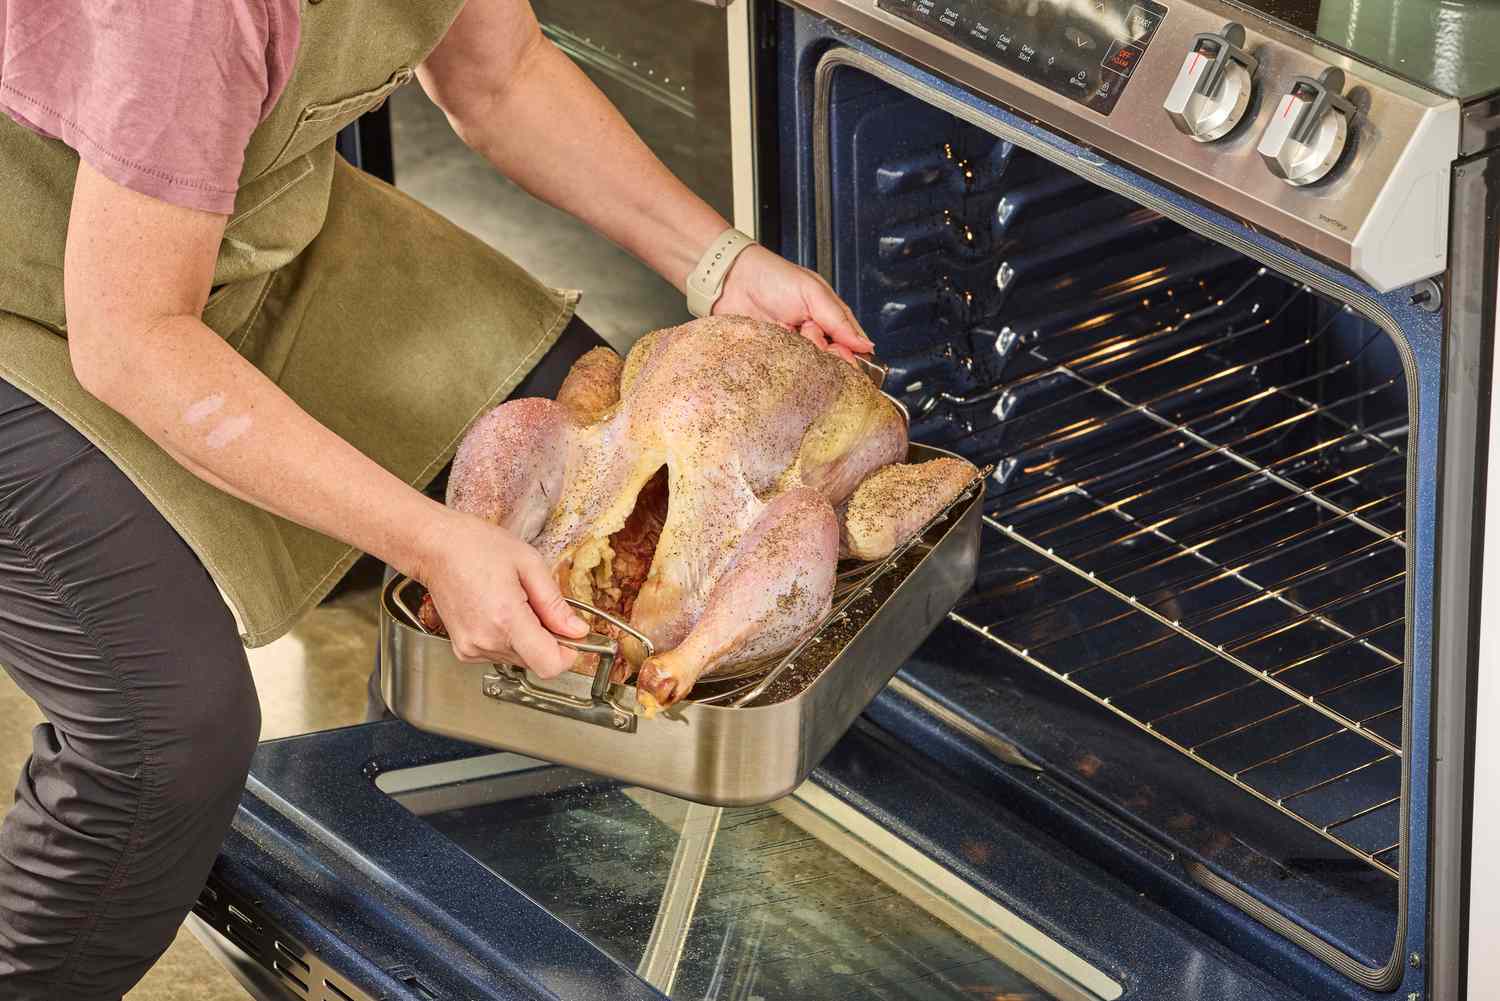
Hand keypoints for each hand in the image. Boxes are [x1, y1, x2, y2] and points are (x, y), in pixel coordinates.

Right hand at [415, 510, 588, 677]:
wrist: (435, 548)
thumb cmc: (476, 547)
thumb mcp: (529, 564)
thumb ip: (555, 603)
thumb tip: (576, 630)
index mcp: (506, 619)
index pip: (550, 665)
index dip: (568, 654)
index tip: (571, 637)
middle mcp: (487, 640)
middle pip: (536, 661)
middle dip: (547, 638)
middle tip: (536, 605)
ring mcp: (472, 648)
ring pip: (520, 659)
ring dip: (526, 637)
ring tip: (513, 603)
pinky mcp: (464, 651)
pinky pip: (500, 654)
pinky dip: (508, 638)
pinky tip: (498, 611)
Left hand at [712, 245, 873, 362]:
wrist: (730, 281)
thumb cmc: (772, 277)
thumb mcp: (813, 292)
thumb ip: (839, 320)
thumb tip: (865, 345)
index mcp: (828, 317)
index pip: (851, 346)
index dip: (851, 356)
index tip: (845, 358)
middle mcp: (812, 336)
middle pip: (830, 362)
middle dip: (823, 354)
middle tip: (808, 335)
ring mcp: (792, 349)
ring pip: (808, 369)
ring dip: (801, 358)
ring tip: (787, 331)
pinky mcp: (772, 358)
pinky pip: (785, 372)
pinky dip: (783, 367)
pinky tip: (777, 352)